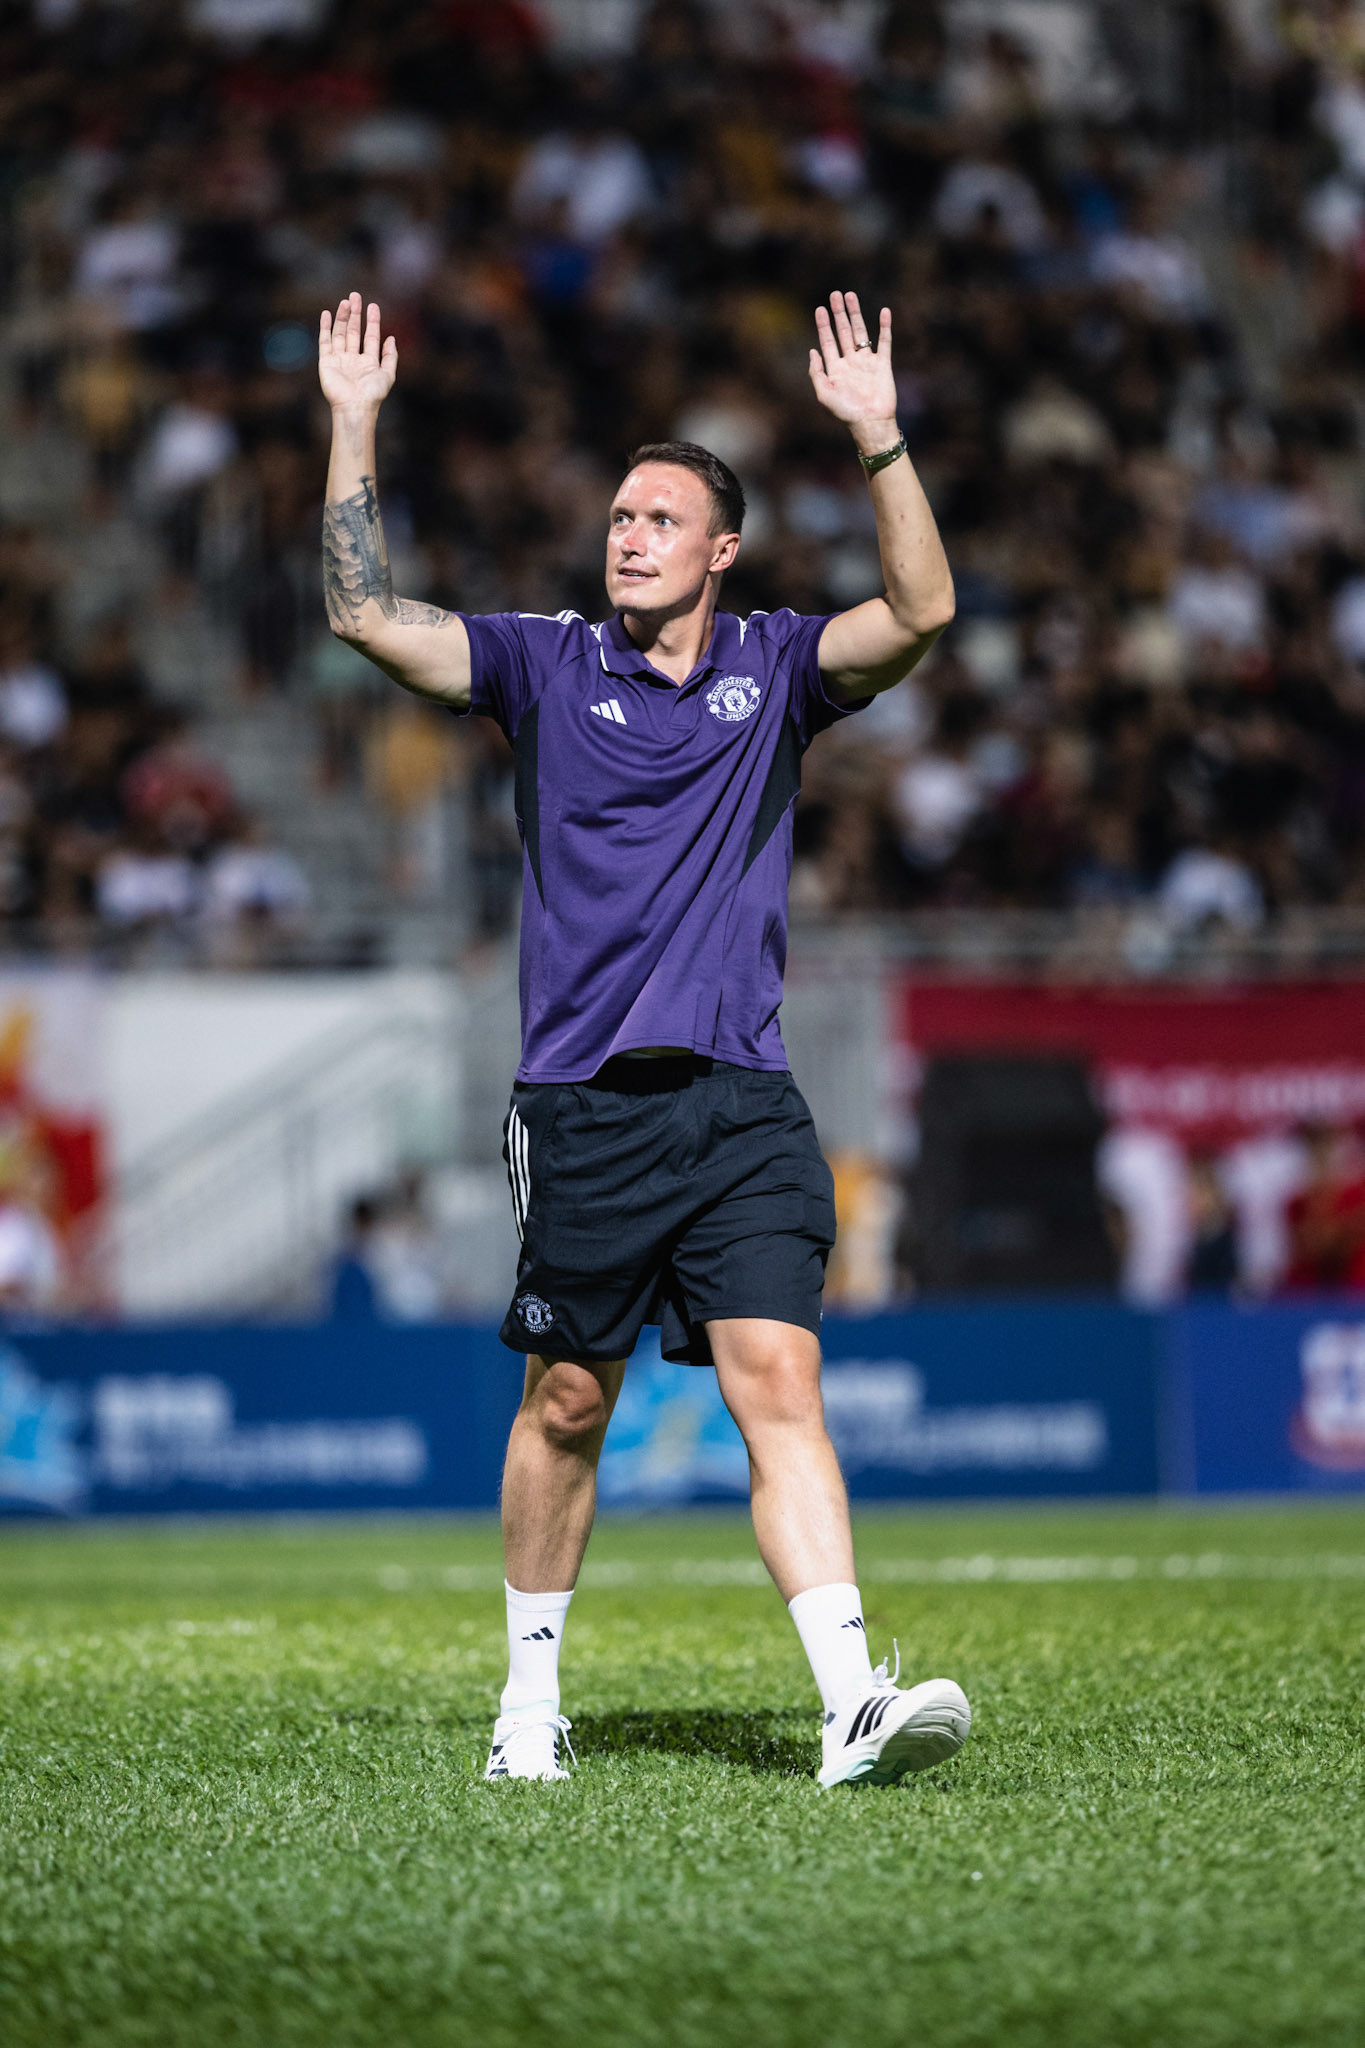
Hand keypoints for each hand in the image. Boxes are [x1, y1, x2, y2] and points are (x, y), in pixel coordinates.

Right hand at [319, 292, 396, 413]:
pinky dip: (325, 327)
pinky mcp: (327, 362)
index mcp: (369, 362)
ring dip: (343, 317)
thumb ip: (390, 356)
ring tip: (346, 301)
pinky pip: (325, 341)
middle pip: (354, 331)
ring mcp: (340, 359)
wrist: (355, 407)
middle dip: (355, 314)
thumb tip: (391, 337)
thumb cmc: (373, 395)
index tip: (373, 306)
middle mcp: (354, 359)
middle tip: (356, 296)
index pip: (371, 336)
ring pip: (341, 333)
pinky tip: (327, 314)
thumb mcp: (388, 374)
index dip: (372, 321)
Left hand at [808, 290, 896, 447]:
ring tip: (850, 296)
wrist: (871, 422)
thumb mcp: (824, 394)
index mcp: (835, 369)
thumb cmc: (846, 412)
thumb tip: (812, 351)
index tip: (820, 309)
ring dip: (856, 314)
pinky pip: (885, 342)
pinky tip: (884, 312)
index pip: (828, 342)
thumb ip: (816, 373)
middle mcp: (850, 362)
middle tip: (835, 294)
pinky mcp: (883, 364)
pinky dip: (885, 327)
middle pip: (843, 332)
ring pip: (860, 332)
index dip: (823, 325)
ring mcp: (867, 362)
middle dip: (839, 313)